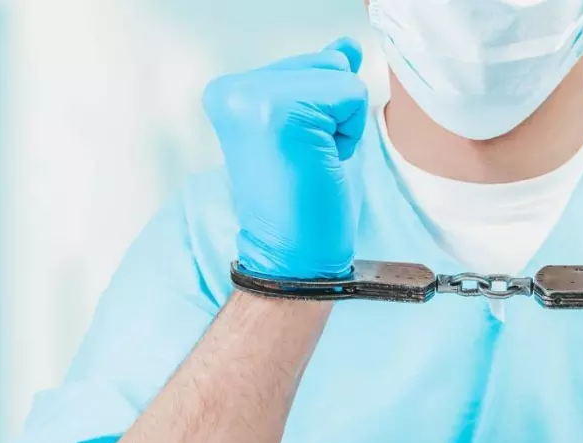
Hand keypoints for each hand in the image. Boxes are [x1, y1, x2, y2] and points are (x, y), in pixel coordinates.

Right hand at [204, 38, 369, 279]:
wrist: (292, 256)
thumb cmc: (302, 201)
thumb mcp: (311, 129)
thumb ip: (321, 82)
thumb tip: (347, 46)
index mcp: (229, 91)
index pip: (310, 65)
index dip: (320, 112)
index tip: (293, 153)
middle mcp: (234, 87)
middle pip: (327, 64)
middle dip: (333, 114)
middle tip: (303, 160)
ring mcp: (255, 96)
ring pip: (342, 77)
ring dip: (341, 125)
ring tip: (309, 162)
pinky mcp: (284, 109)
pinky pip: (353, 94)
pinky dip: (350, 134)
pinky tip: (319, 163)